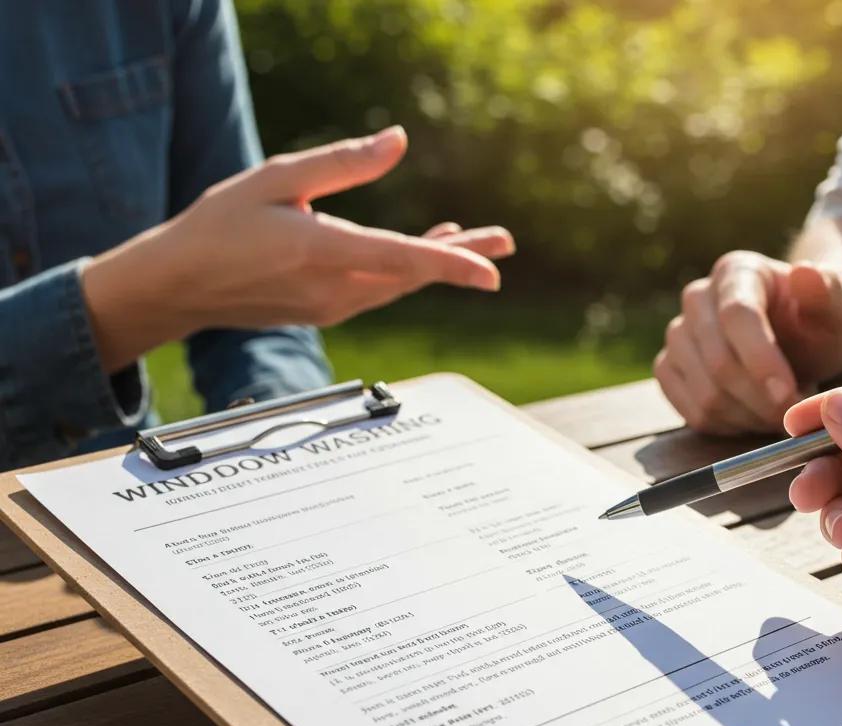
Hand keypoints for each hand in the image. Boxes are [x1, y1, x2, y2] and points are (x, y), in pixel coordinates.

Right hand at [82, 126, 514, 372]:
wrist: (181, 285)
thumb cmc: (220, 225)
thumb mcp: (278, 178)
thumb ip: (343, 163)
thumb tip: (398, 142)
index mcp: (321, 252)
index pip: (401, 260)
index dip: (451, 264)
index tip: (492, 272)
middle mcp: (333, 290)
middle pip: (413, 276)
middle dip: (463, 257)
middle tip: (506, 242)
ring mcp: (331, 308)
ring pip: (398, 285)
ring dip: (436, 262)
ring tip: (473, 238)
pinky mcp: (325, 313)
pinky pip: (379, 291)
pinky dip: (405, 271)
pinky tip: (420, 254)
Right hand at [655, 251, 841, 434]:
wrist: (796, 341)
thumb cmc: (816, 324)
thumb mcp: (837, 308)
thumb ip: (828, 292)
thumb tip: (805, 271)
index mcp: (736, 272)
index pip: (736, 316)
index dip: (760, 360)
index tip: (788, 395)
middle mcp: (696, 299)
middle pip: (717, 361)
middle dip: (760, 398)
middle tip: (795, 412)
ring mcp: (677, 336)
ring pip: (704, 394)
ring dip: (749, 416)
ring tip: (780, 411)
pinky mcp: (668, 370)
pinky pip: (692, 412)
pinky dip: (729, 426)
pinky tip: (755, 416)